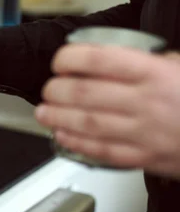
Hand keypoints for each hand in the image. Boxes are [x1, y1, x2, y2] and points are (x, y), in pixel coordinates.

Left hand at [35, 44, 179, 178]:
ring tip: (44, 112)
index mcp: (154, 72)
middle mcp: (148, 101)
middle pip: (87, 93)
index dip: (71, 58)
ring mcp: (146, 131)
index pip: (100, 59)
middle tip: (48, 89)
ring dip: (60, 117)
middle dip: (57, 90)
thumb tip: (102, 55)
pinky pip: (104, 151)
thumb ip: (143, 59)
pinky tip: (63, 136)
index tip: (60, 61)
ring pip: (90, 123)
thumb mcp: (177, 65)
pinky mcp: (147, 156)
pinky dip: (79, 144)